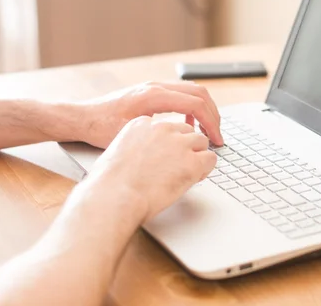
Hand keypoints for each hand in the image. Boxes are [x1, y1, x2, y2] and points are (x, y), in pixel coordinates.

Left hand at [76, 81, 222, 148]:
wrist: (82, 117)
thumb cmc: (100, 127)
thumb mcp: (131, 134)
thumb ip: (160, 135)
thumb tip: (186, 142)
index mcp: (153, 96)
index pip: (195, 103)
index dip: (211, 123)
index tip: (216, 140)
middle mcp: (156, 87)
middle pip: (200, 93)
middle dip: (213, 115)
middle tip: (218, 136)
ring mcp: (155, 87)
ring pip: (193, 91)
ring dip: (205, 110)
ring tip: (208, 131)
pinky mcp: (152, 92)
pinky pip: (182, 94)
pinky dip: (192, 108)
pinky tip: (187, 126)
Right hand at [88, 115, 216, 221]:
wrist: (114, 196)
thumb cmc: (109, 183)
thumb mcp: (118, 153)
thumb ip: (137, 147)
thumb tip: (150, 157)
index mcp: (142, 123)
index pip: (167, 127)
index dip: (169, 143)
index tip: (164, 156)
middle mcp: (162, 128)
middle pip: (186, 131)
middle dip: (185, 147)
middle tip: (178, 166)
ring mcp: (179, 143)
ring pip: (201, 141)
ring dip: (197, 156)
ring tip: (187, 173)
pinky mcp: (192, 161)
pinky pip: (210, 158)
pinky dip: (206, 168)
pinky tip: (195, 178)